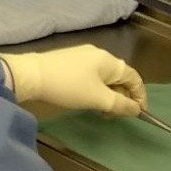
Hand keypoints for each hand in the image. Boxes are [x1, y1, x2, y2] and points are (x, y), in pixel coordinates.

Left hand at [0, 45, 146, 116]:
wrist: (30, 75)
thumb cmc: (68, 86)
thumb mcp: (98, 99)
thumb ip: (120, 105)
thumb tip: (136, 109)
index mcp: (109, 60)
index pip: (134, 78)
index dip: (139, 96)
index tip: (139, 114)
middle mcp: (98, 54)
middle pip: (119, 78)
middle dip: (120, 98)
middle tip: (112, 115)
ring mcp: (82, 56)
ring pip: (103, 78)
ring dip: (106, 96)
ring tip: (99, 111)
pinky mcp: (69, 62)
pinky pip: (90, 77)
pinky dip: (94, 90)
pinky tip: (86, 100)